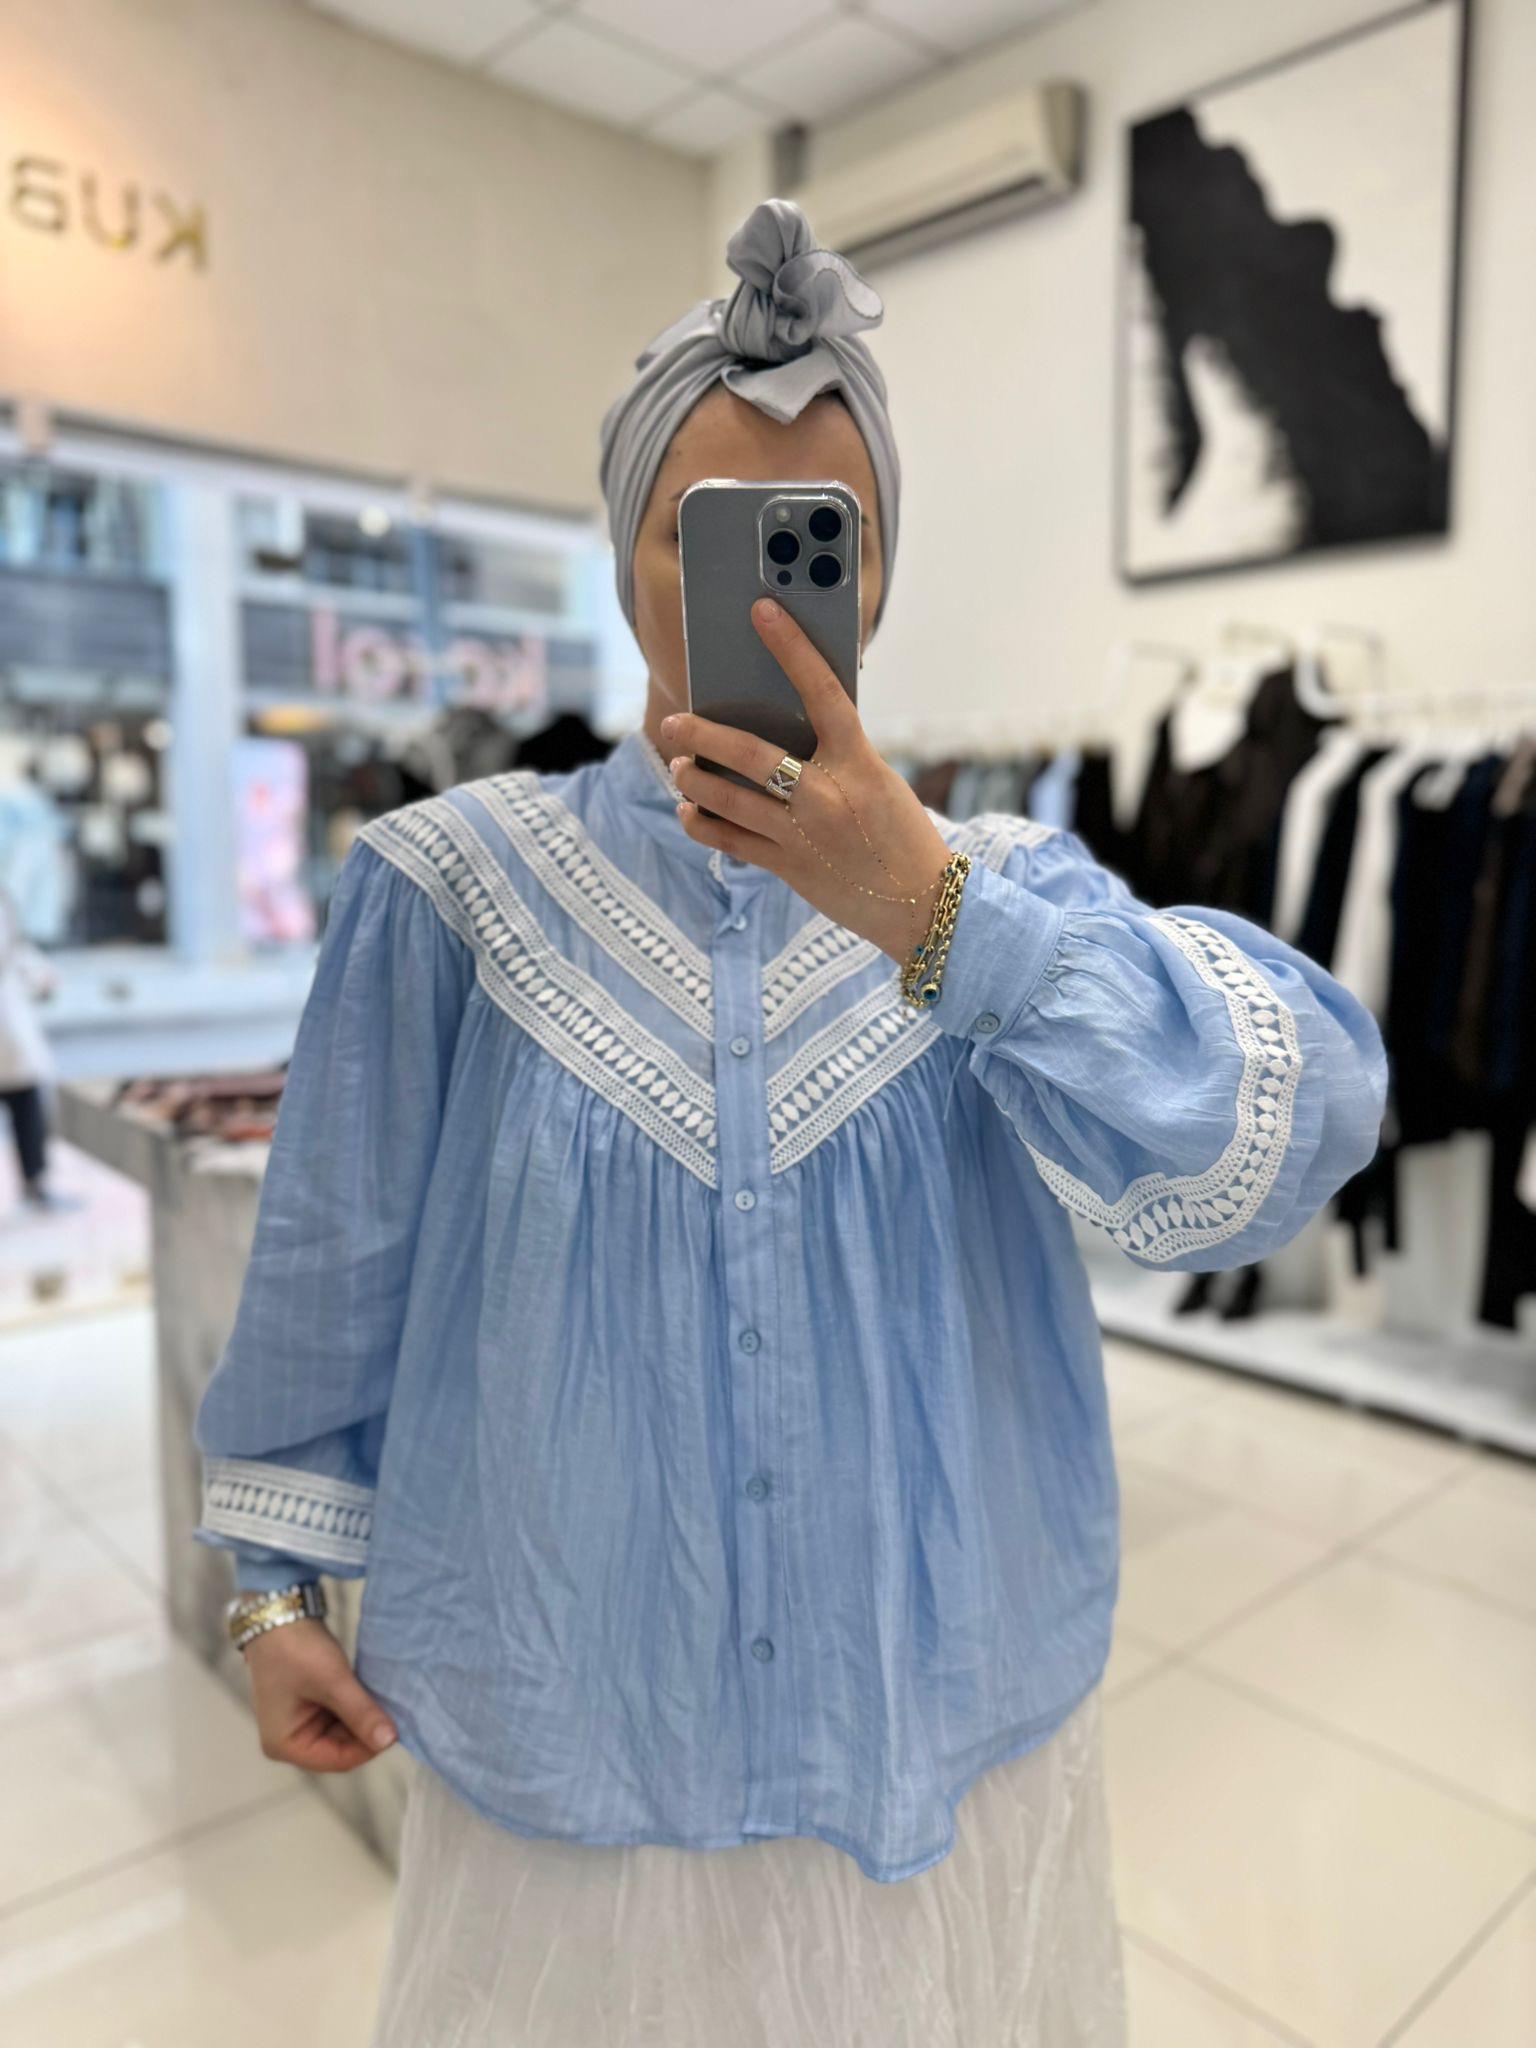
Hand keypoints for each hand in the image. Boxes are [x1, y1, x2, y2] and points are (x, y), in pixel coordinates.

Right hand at [244, 1617, 398, 1772]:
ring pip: (343, 1733)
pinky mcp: (309, 1708)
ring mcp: (298, 1724)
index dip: (368, 1747)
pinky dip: (355, 1707)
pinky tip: (369, 1693)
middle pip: (340, 1748)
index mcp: (285, 1745)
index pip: (337, 1760)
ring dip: (362, 1718)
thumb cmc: (297, 1650)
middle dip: (365, 1731)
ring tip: (382, 1700)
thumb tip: (390, 1741)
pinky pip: (338, 1717)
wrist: (280, 1614)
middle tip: (393, 1711)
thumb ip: (361, 1713)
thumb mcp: (332, 1681)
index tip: (396, 1729)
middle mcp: (289, 1741)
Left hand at [659, 599, 952, 965]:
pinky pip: (731, 842)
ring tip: (679, 768)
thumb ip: (836, 755)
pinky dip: (703, 825)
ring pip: (730, 800)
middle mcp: (827, 795)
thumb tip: (778, 730)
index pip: (822, 690)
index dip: (792, 647)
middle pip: (750, 754)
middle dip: (703, 736)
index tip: (762, 612)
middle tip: (674, 724)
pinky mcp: (789, 869)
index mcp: (860, 762)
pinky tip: (688, 812)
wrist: (922, 904)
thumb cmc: (900, 834)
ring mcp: (804, 835)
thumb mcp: (879, 781)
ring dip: (695, 781)